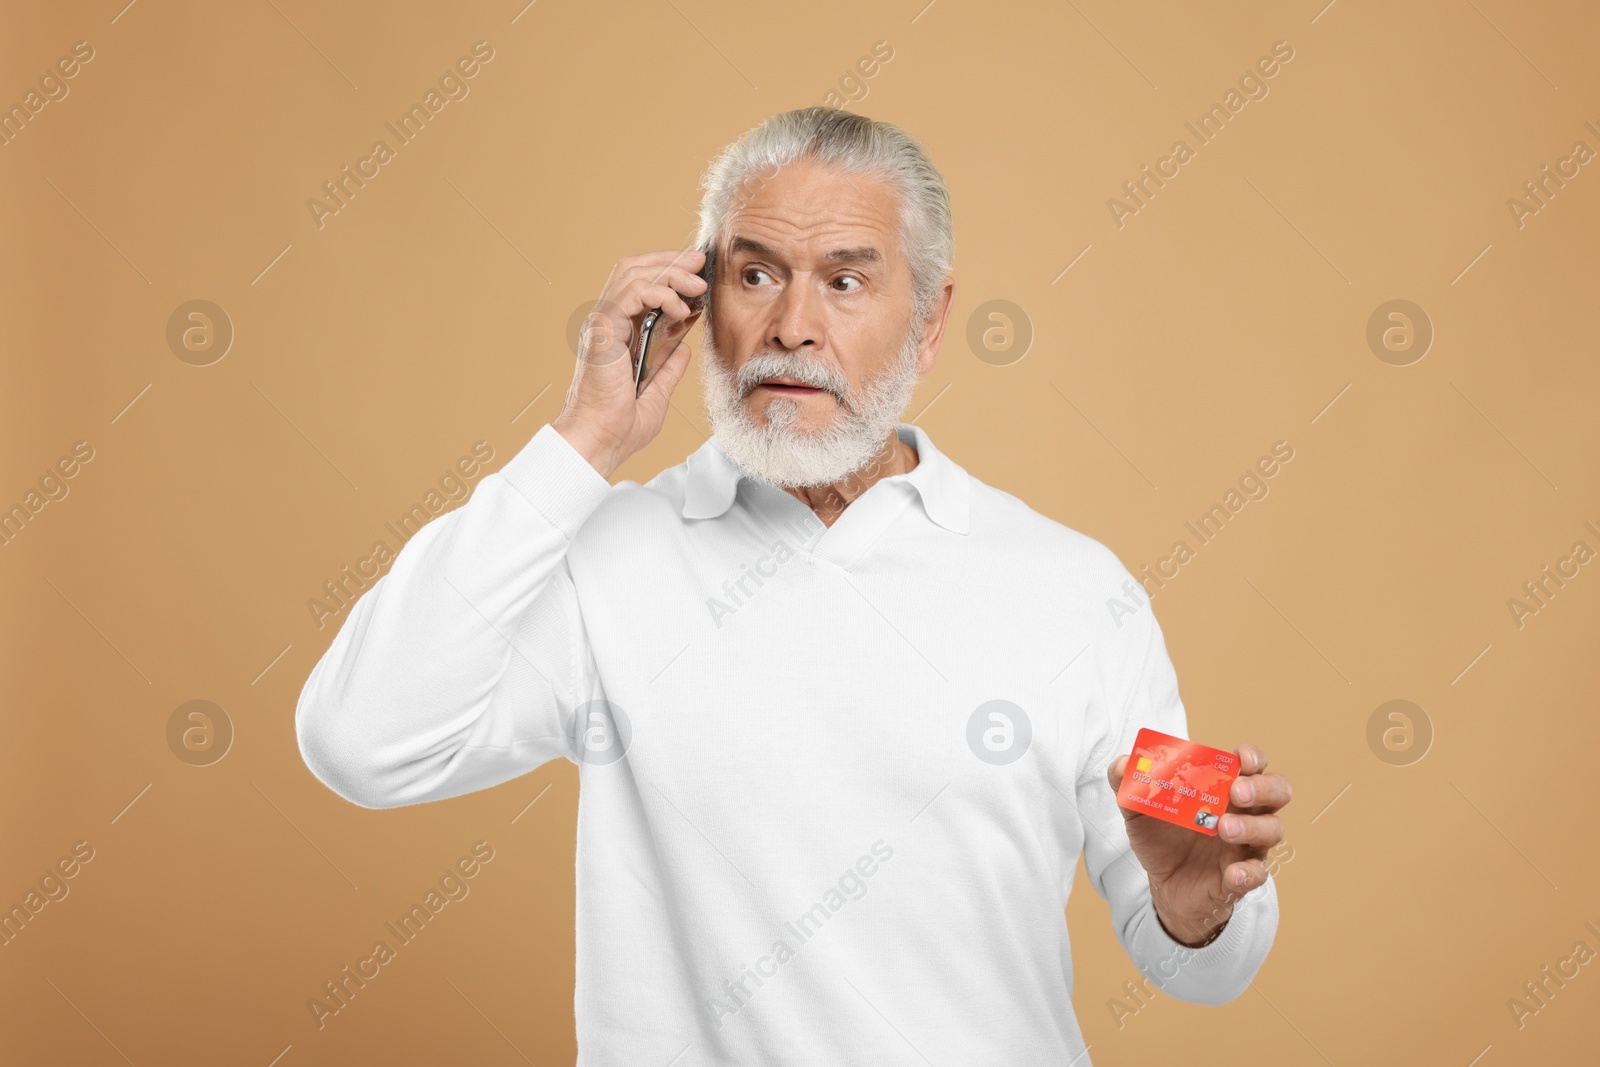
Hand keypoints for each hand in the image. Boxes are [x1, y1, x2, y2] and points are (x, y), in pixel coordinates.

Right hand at [553, 249, 707, 477]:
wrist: (601, 442)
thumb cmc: (621, 427)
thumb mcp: (657, 393)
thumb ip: (668, 368)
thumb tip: (683, 348)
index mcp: (616, 335)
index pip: (639, 286)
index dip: (667, 272)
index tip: (697, 273)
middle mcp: (606, 324)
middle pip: (634, 270)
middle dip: (671, 261)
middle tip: (700, 262)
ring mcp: (601, 324)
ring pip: (632, 274)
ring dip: (669, 272)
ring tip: (696, 285)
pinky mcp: (602, 329)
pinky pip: (631, 293)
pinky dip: (659, 292)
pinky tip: (680, 309)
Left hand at [1104, 742, 1289, 947]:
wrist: (1163, 885)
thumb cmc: (1162, 838)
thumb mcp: (1138, 809)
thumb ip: (1127, 782)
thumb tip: (1122, 763)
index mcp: (1224, 789)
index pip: (1253, 765)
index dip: (1252, 757)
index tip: (1240, 758)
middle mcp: (1244, 813)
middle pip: (1277, 791)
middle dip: (1262, 787)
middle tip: (1236, 792)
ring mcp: (1246, 845)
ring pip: (1273, 829)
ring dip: (1253, 826)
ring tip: (1223, 828)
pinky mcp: (1240, 877)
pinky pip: (1257, 874)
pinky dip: (1249, 872)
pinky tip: (1232, 873)